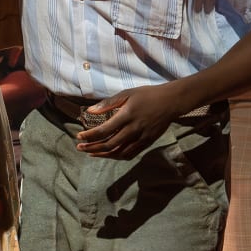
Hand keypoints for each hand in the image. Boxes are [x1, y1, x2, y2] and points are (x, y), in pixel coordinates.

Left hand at [75, 82, 193, 158]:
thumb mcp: (127, 93)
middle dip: (92, 148)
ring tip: (91, 153)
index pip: (104, 130)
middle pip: (109, 145)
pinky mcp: (147, 143)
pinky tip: (108, 154)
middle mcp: (133, 129)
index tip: (79, 136)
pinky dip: (117, 156)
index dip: (89, 136)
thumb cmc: (147, 95)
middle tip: (80, 148)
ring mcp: (141, 138)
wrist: (171, 102)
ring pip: (119, 153)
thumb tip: (90, 110)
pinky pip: (130, 154)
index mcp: (127, 116)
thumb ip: (108, 103)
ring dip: (103, 155)